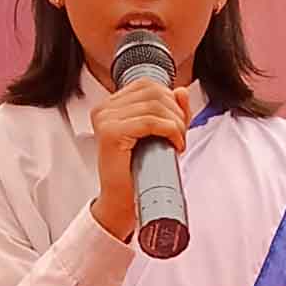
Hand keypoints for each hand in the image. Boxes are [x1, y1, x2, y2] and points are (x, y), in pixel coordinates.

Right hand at [90, 81, 188, 241]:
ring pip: (154, 105)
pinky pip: (150, 121)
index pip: (148, 85)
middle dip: (176, 113)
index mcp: (111, 105)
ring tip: (177, 142)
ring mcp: (105, 119)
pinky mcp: (110, 132)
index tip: (177, 123)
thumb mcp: (160, 134)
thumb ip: (172, 111)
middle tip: (180, 135)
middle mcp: (104, 108)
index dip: (170, 100)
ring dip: (175, 123)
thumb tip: (181, 91)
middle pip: (153, 92)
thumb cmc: (137, 170)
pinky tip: (174, 144)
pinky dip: (170, 131)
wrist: (121, 200)